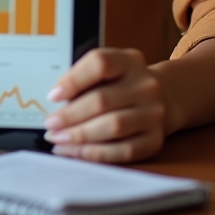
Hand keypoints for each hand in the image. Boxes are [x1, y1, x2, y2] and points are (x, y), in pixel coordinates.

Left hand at [42, 48, 165, 162]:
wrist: (164, 98)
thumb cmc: (122, 84)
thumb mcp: (108, 70)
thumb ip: (84, 80)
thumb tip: (54, 101)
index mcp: (129, 61)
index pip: (100, 63)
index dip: (73, 80)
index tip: (52, 96)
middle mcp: (145, 86)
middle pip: (102, 100)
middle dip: (70, 115)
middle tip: (50, 124)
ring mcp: (153, 114)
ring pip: (113, 127)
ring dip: (80, 136)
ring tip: (58, 139)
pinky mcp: (155, 139)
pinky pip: (123, 151)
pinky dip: (96, 153)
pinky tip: (76, 152)